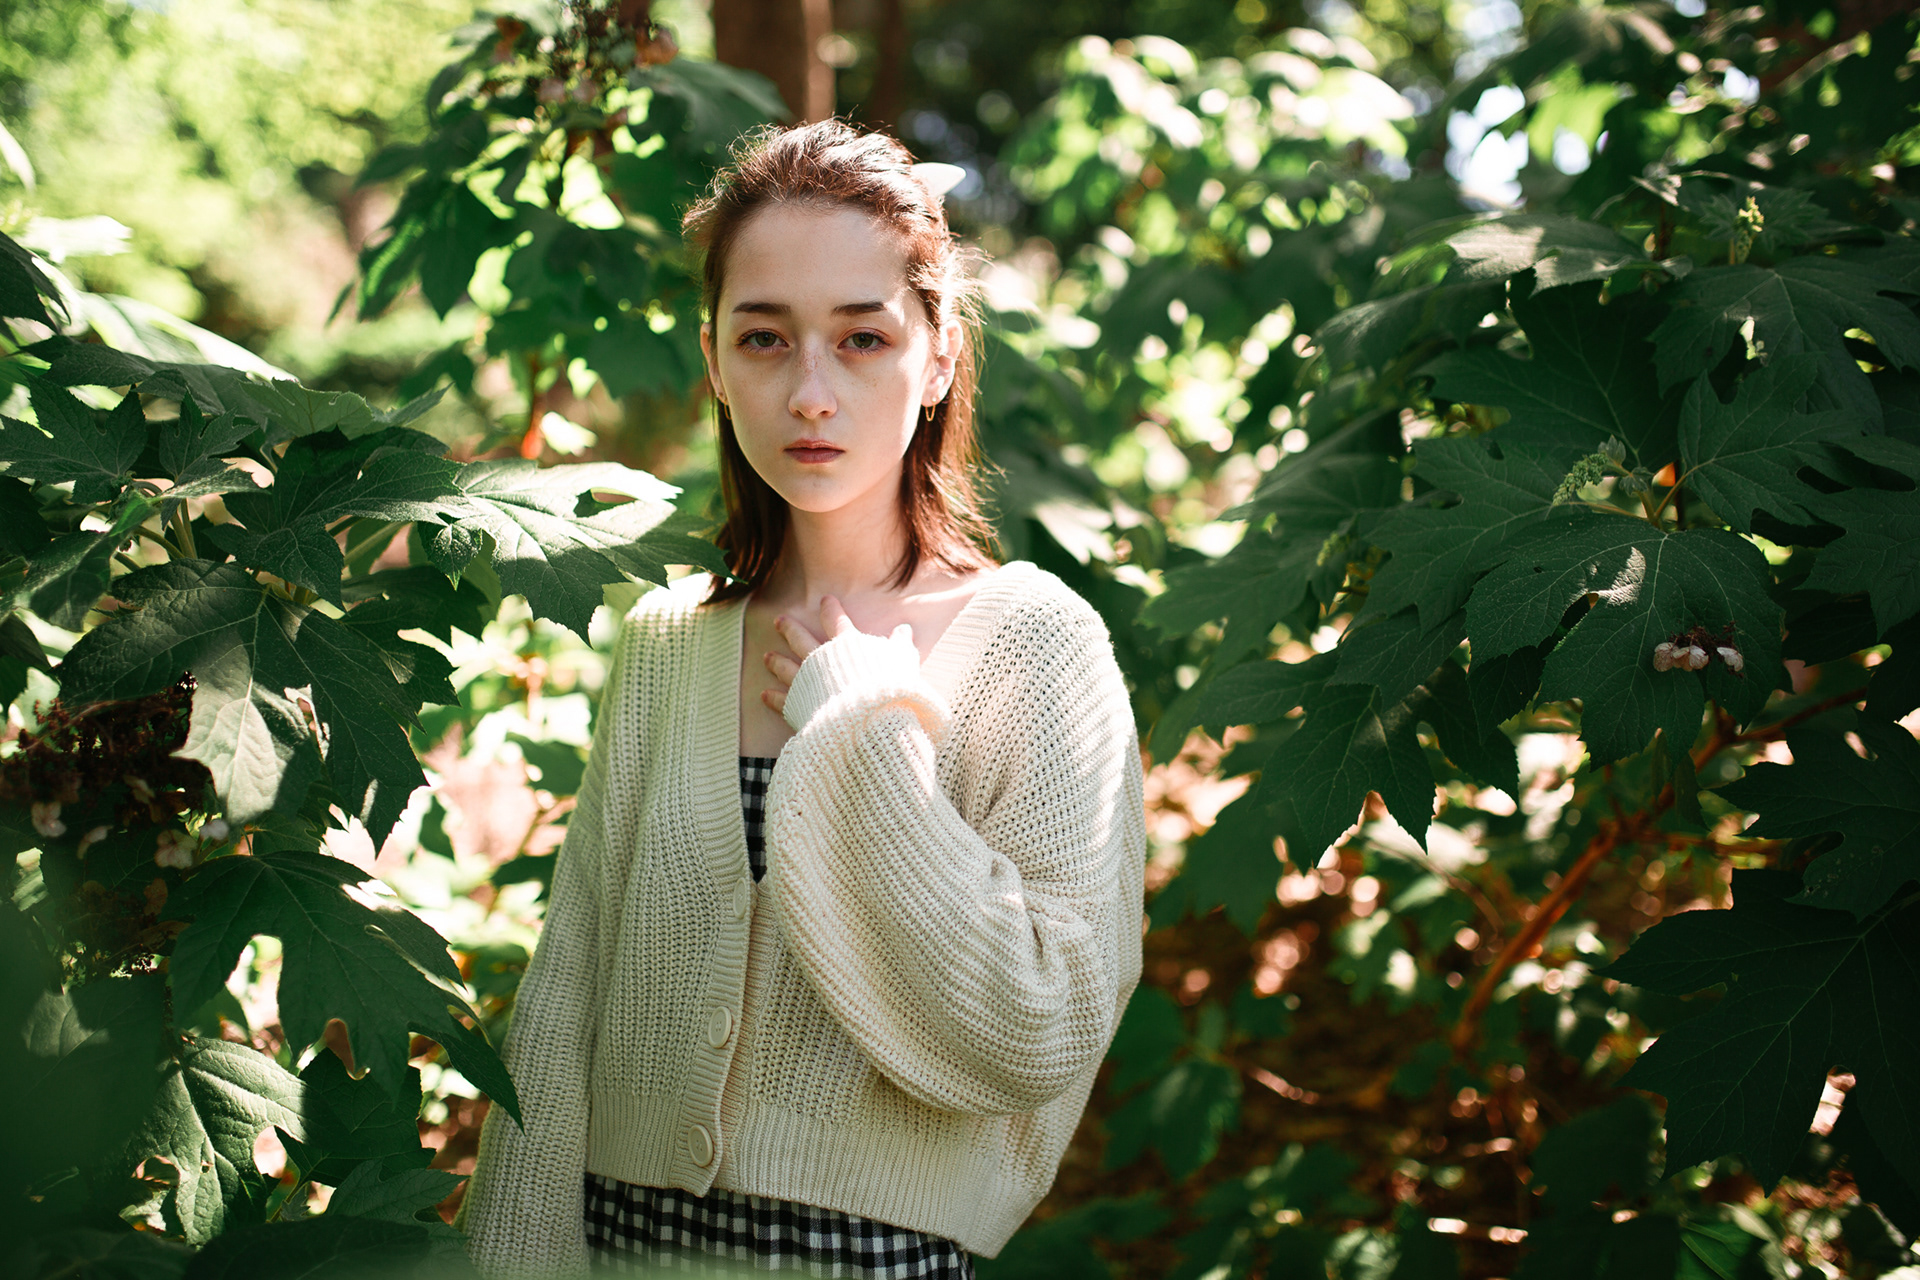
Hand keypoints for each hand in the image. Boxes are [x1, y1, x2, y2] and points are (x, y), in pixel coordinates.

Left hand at [762, 595, 914, 715]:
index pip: (836, 621)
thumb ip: (900, 645)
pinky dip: (773, 697)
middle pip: (802, 640)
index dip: (831, 609)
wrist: (867, 718)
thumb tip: (905, 629)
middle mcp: (820, 660)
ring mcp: (806, 683)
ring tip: (766, 656)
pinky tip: (764, 694)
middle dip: (790, 629)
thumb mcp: (901, 662)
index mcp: (846, 646)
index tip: (825, 600)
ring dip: (776, 661)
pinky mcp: (799, 706)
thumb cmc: (887, 687)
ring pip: (787, 667)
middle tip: (778, 620)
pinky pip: (783, 700)